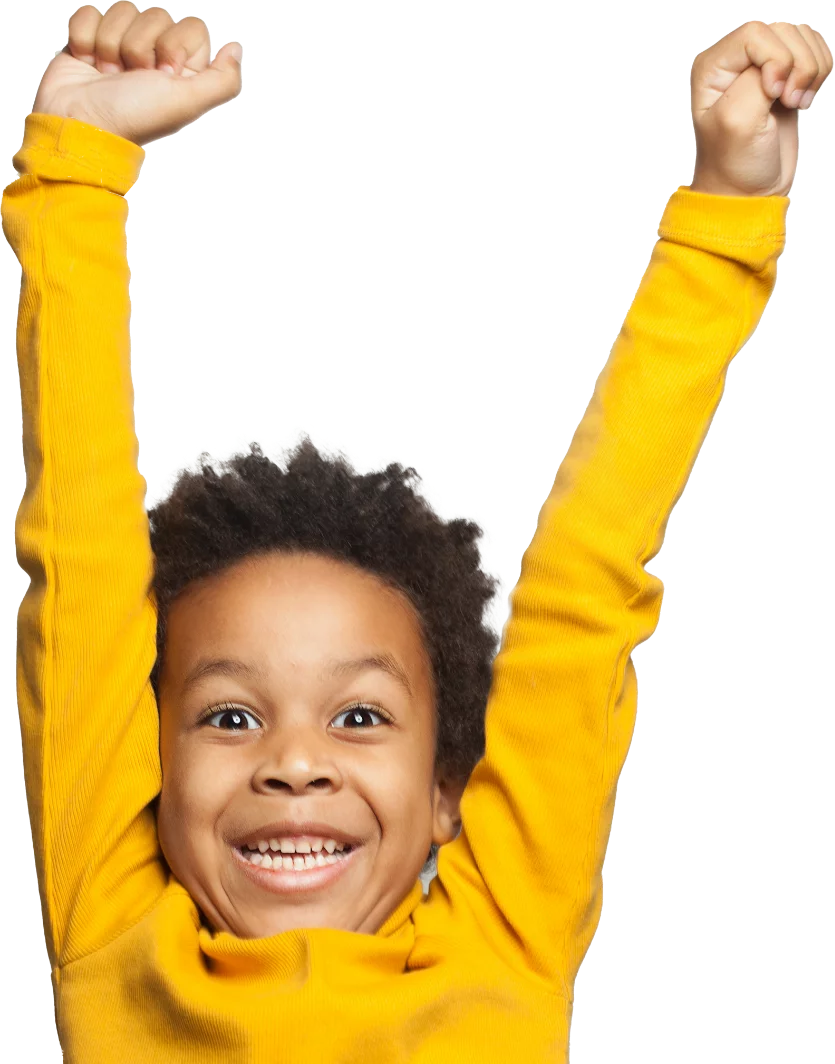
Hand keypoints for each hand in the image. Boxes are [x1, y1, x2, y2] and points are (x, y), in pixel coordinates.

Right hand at [31, 2, 242, 146]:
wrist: (79, 123)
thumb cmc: (133, 117)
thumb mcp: (188, 103)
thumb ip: (223, 80)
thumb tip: (236, 48)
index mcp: (185, 70)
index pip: (193, 26)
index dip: (175, 45)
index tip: (164, 74)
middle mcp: (156, 55)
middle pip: (157, 14)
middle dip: (140, 46)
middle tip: (133, 77)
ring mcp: (122, 45)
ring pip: (124, 9)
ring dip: (111, 45)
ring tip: (108, 75)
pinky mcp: (91, 38)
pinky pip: (91, 12)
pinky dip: (85, 38)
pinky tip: (88, 63)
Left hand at [689, 20, 831, 196]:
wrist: (748, 190)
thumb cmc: (733, 163)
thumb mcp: (737, 122)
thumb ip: (756, 80)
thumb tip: (780, 66)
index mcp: (712, 67)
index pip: (754, 33)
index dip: (774, 59)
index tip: (773, 95)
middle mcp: (734, 61)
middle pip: (783, 31)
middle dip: (797, 66)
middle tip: (788, 102)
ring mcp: (762, 66)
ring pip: (802, 37)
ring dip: (811, 70)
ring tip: (796, 103)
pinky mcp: (785, 75)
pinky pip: (814, 50)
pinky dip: (819, 71)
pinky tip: (804, 98)